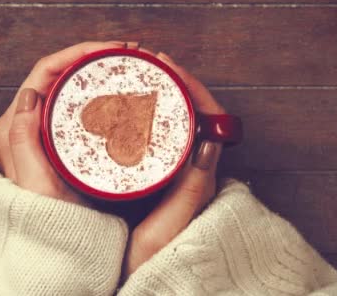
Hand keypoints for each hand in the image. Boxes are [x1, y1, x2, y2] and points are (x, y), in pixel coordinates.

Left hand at [0, 41, 135, 205]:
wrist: (55, 251)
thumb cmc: (47, 221)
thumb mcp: (35, 184)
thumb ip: (23, 140)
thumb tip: (29, 94)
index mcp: (13, 127)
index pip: (45, 73)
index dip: (79, 53)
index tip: (113, 50)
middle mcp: (23, 125)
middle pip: (58, 74)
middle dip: (93, 58)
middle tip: (129, 55)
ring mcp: (41, 133)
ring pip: (68, 88)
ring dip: (96, 73)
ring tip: (129, 67)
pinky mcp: (57, 143)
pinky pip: (75, 107)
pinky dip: (97, 94)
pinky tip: (120, 94)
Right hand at [123, 50, 225, 276]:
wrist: (154, 291)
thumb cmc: (162, 266)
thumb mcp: (169, 230)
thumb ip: (191, 191)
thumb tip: (209, 142)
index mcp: (204, 177)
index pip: (207, 118)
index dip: (188, 86)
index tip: (165, 66)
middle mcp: (197, 171)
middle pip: (191, 113)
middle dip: (172, 83)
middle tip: (146, 64)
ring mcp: (180, 174)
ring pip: (175, 124)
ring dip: (160, 97)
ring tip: (137, 79)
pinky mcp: (164, 180)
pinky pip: (160, 139)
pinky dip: (146, 119)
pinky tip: (127, 113)